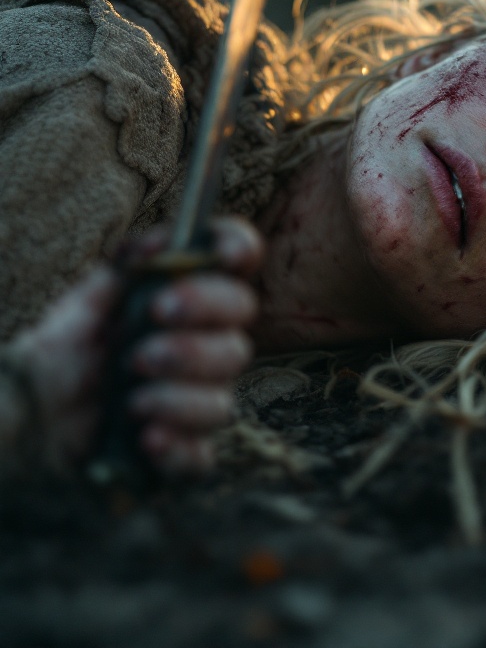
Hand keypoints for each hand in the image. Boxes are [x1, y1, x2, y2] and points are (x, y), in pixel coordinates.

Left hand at [7, 217, 263, 474]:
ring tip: (133, 395)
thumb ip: (117, 277)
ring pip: (225, 391)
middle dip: (206, 309)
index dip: (240, 246)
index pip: (232, 259)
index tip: (227, 255)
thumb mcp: (77, 311)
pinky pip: (200, 456)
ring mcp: (197, 398)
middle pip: (242, 317)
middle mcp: (204, 342)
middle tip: (157, 313)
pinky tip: (147, 437)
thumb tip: (155, 246)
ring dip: (183, 388)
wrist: (27, 427)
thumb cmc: (58, 362)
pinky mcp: (181, 454)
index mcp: (183, 297)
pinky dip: (177, 446)